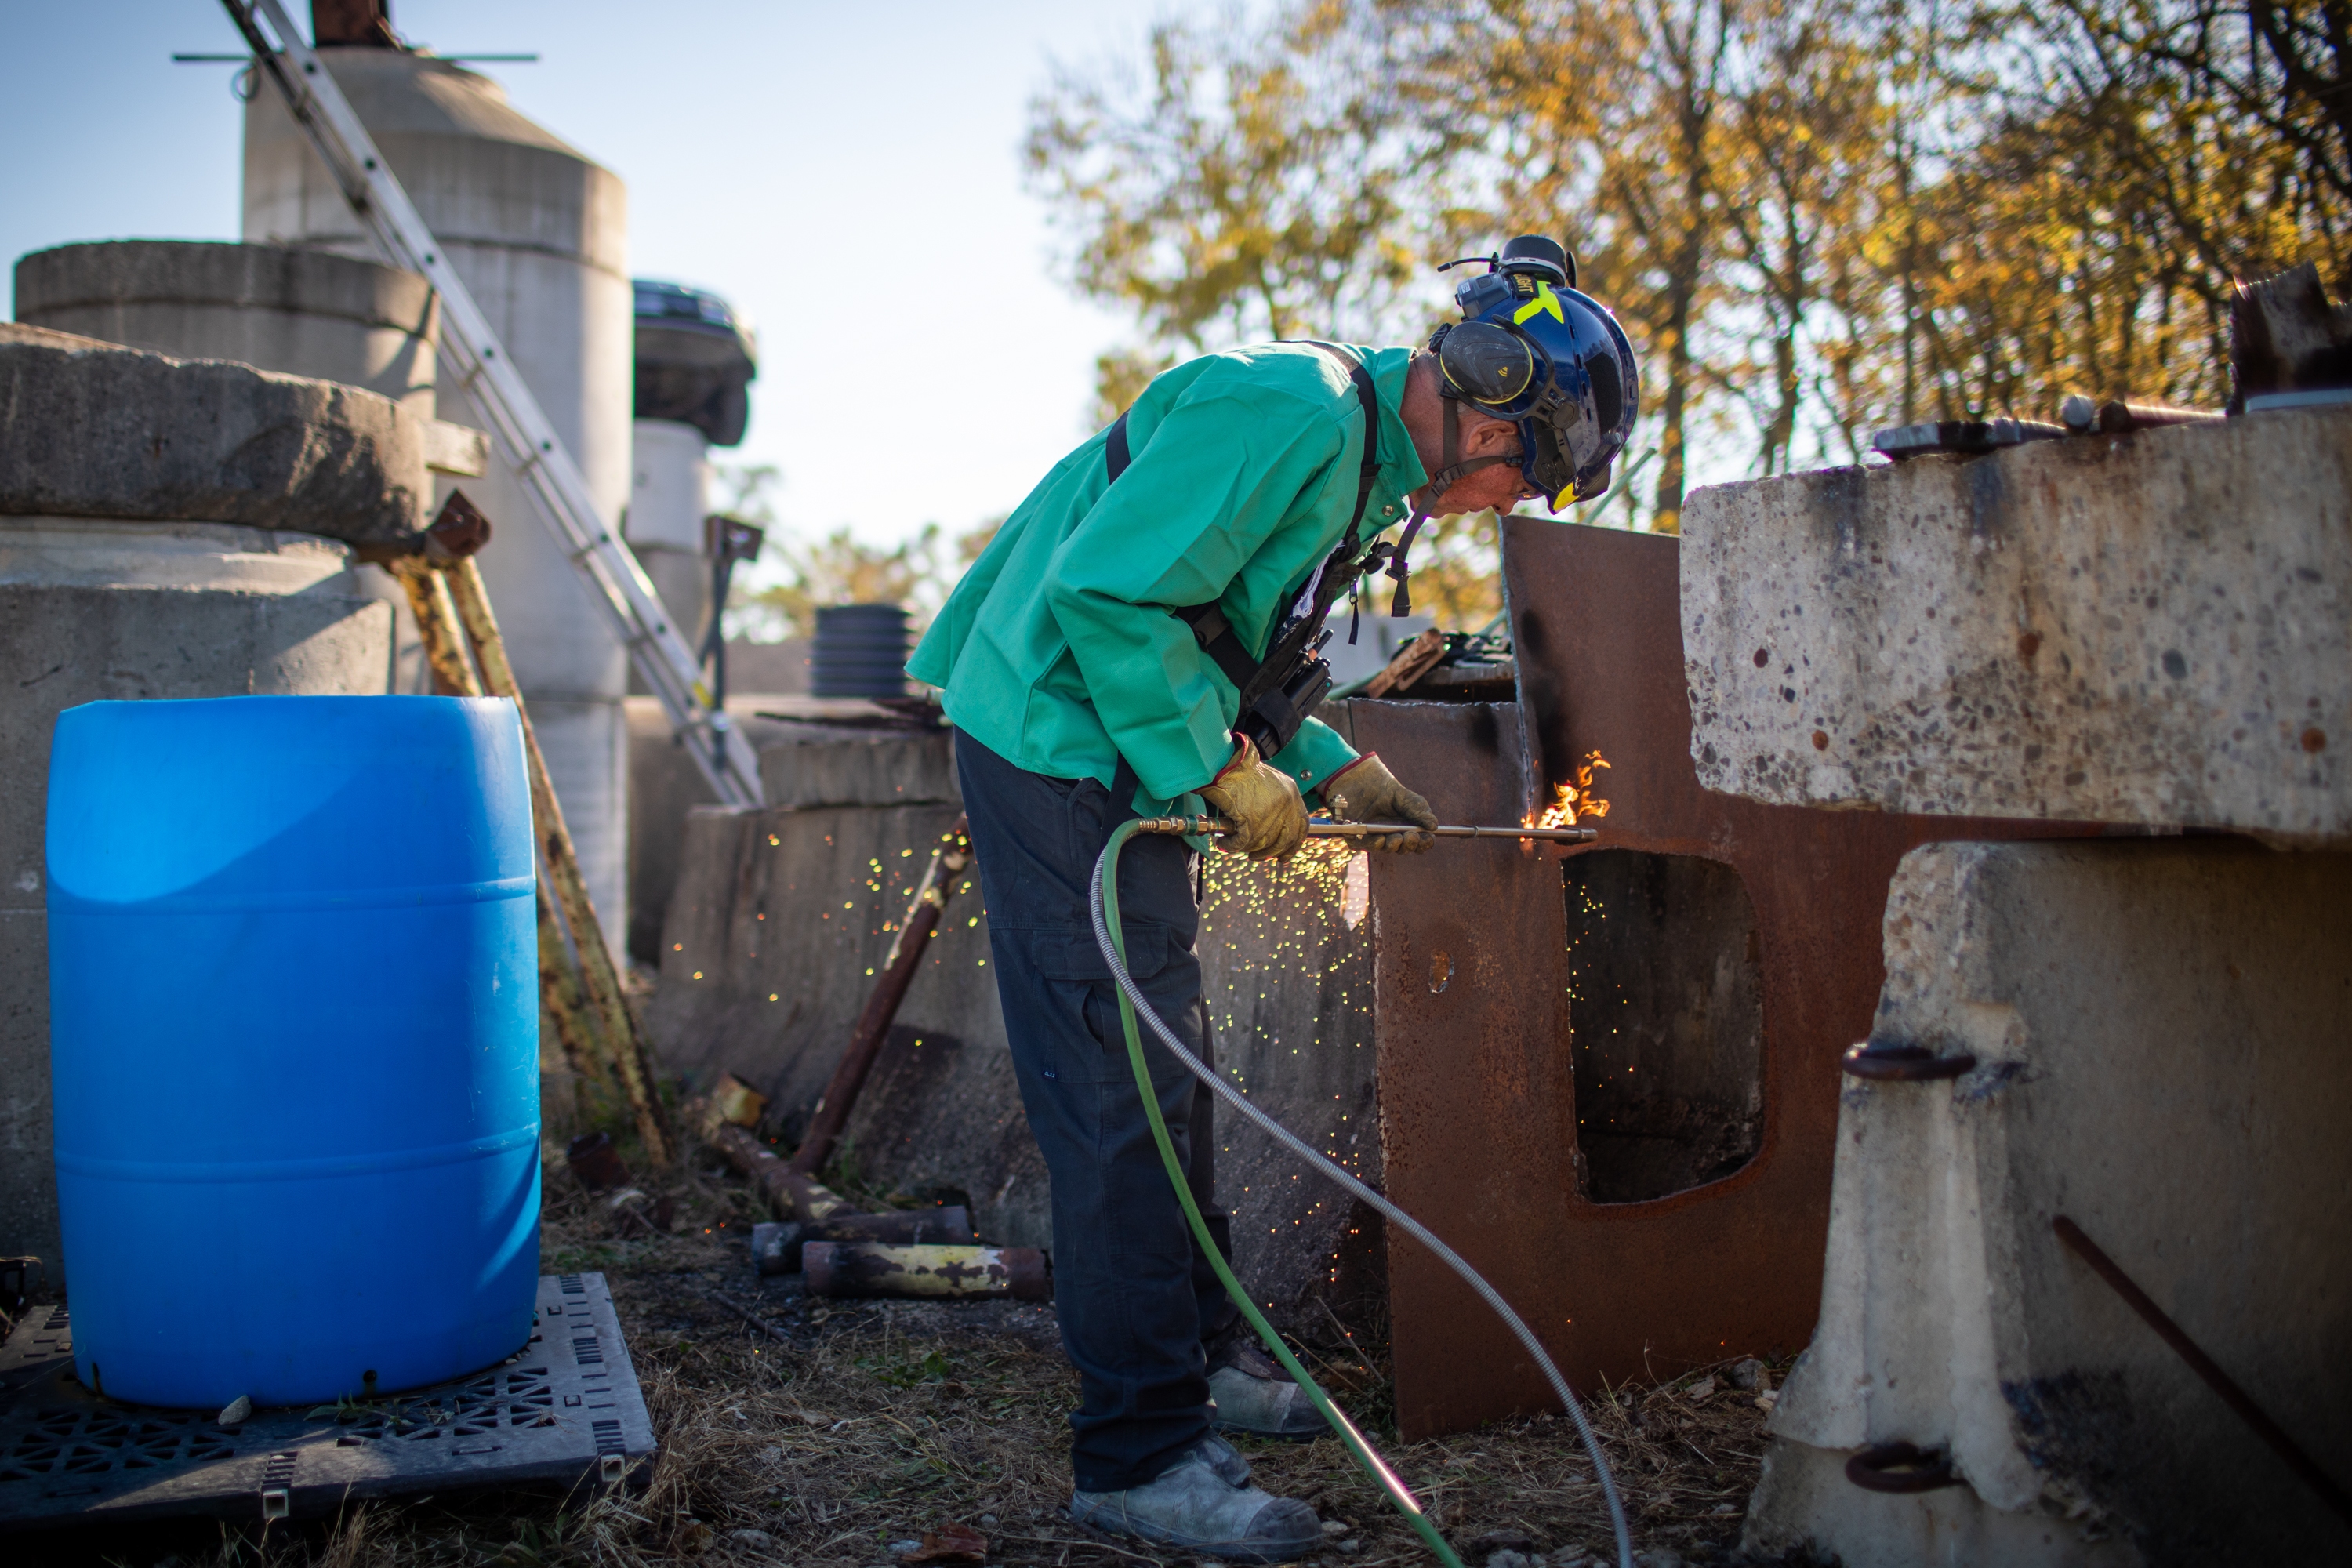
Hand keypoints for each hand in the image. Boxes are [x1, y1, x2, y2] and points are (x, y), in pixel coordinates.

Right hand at [1198, 734, 1309, 858]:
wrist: (1224, 762)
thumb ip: (1277, 803)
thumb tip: (1273, 828)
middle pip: (1284, 839)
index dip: (1294, 844)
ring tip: (1233, 845)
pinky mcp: (1251, 819)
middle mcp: (1285, 804)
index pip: (1302, 826)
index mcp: (1292, 794)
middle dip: (1270, 852)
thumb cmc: (1241, 770)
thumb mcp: (1269, 782)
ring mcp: (1270, 812)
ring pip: (1262, 843)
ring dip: (1247, 848)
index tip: (1284, 855)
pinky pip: (1243, 842)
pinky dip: (1231, 845)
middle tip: (1256, 856)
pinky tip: (1224, 842)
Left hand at [1321, 753, 1435, 851]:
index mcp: (1406, 828)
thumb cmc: (1384, 789)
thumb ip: (1419, 811)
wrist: (1360, 778)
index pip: (1418, 843)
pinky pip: (1366, 845)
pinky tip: (1381, 839)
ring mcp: (1375, 837)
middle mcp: (1392, 836)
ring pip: (1386, 849)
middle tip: (1412, 836)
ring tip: (1397, 838)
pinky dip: (1374, 844)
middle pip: (1404, 848)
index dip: (1424, 844)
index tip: (1427, 839)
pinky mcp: (1357, 836)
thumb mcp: (1405, 797)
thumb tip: (1434, 827)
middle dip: (1410, 845)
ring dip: (1394, 845)